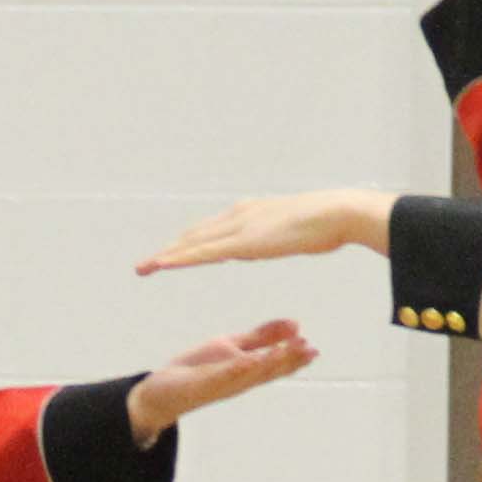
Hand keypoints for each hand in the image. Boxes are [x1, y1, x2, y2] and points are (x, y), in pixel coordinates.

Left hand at [125, 319, 317, 439]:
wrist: (163, 390)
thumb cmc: (199, 368)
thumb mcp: (233, 344)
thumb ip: (263, 335)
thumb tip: (296, 323)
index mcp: (249, 370)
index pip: (276, 364)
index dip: (295, 357)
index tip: (313, 349)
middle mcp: (240, 380)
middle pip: (269, 370)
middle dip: (289, 360)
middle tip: (310, 350)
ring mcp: (223, 384)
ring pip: (252, 373)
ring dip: (271, 362)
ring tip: (289, 349)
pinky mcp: (204, 384)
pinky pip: (225, 375)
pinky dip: (239, 368)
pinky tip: (252, 359)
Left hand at [140, 190, 394, 273]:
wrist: (336, 213)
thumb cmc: (325, 223)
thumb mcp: (292, 232)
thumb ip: (273, 237)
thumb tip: (263, 244)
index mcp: (250, 213)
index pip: (211, 230)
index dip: (189, 242)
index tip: (172, 253)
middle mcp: (238, 216)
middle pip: (194, 236)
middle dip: (170, 250)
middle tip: (147, 264)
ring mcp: (238, 228)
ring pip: (192, 243)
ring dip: (167, 256)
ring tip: (145, 268)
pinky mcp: (242, 242)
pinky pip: (203, 252)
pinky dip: (180, 258)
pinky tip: (162, 264)